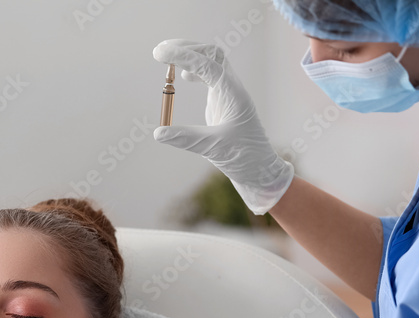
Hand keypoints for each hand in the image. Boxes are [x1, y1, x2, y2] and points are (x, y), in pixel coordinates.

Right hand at [152, 39, 293, 214]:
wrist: (260, 168)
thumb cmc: (244, 158)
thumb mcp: (212, 149)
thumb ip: (185, 138)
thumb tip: (158, 132)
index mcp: (233, 95)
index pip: (208, 65)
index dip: (183, 56)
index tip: (160, 53)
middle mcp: (233, 88)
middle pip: (211, 54)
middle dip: (187, 48)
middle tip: (161, 51)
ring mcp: (229, 93)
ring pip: (211, 62)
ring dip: (190, 56)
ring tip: (168, 59)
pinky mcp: (224, 100)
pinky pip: (210, 76)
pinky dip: (194, 70)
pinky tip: (183, 78)